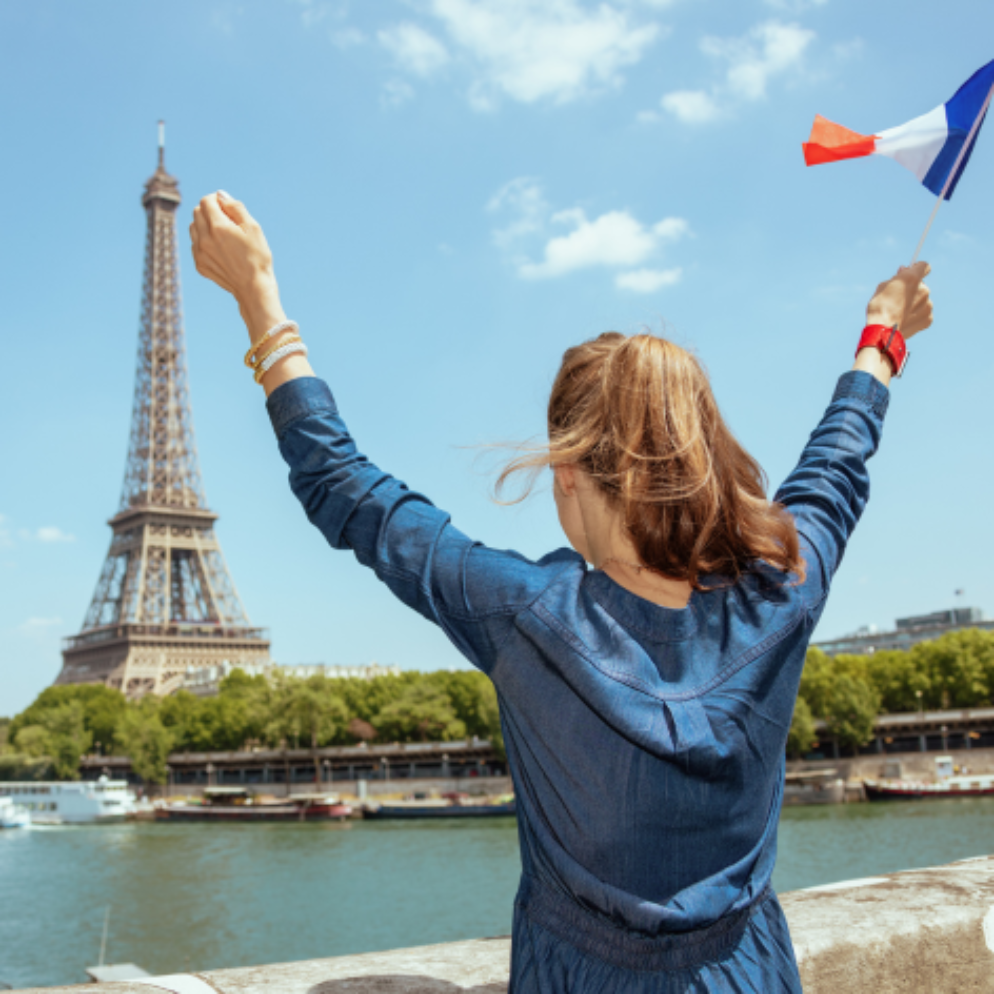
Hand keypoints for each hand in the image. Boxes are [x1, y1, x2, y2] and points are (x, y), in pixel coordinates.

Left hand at [190, 192, 285, 341]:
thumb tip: (220, 195)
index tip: (226, 206)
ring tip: (222, 234)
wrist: (254, 288)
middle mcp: (204, 239)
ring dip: (204, 224)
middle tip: (226, 219)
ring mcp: (199, 253)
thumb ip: (235, 207)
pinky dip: (203, 240)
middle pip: (197, 212)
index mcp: (218, 227)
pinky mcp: (199, 264)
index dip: (216, 199)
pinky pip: (195, 244)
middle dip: (209, 210)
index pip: (206, 201)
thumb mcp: (253, 228)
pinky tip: (219, 248)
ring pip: (193, 227)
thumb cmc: (258, 257)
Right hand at [865, 262, 933, 338]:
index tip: (910, 273)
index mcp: (912, 278)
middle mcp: (924, 290)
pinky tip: (904, 320)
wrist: (883, 331)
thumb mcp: (882, 287)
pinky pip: (923, 313)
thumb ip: (896, 278)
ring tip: (900, 312)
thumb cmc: (879, 307)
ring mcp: (928, 305)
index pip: (924, 266)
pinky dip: (916, 315)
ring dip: (914, 303)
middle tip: (898, 298)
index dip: (916, 268)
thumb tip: (904, 271)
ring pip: (922, 300)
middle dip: (912, 289)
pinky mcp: (928, 318)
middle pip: (921, 285)